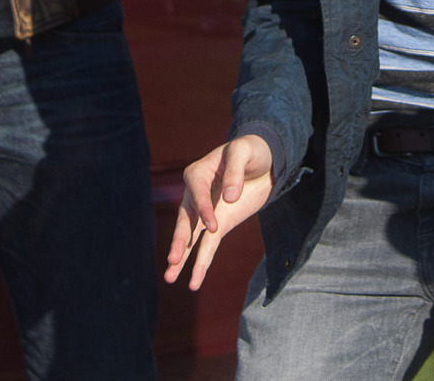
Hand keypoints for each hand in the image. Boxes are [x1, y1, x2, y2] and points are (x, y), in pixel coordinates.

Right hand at [164, 135, 273, 291]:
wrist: (263, 160)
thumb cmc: (251, 150)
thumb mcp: (244, 152)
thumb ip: (235, 172)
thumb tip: (230, 197)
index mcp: (198, 173)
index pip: (196, 193)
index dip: (203, 209)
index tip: (212, 226)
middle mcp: (196, 194)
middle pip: (185, 219)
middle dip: (180, 240)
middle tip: (173, 259)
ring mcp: (206, 213)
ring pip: (191, 237)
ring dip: (182, 258)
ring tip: (170, 278)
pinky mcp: (219, 226)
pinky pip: (207, 247)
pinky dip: (201, 264)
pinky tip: (194, 282)